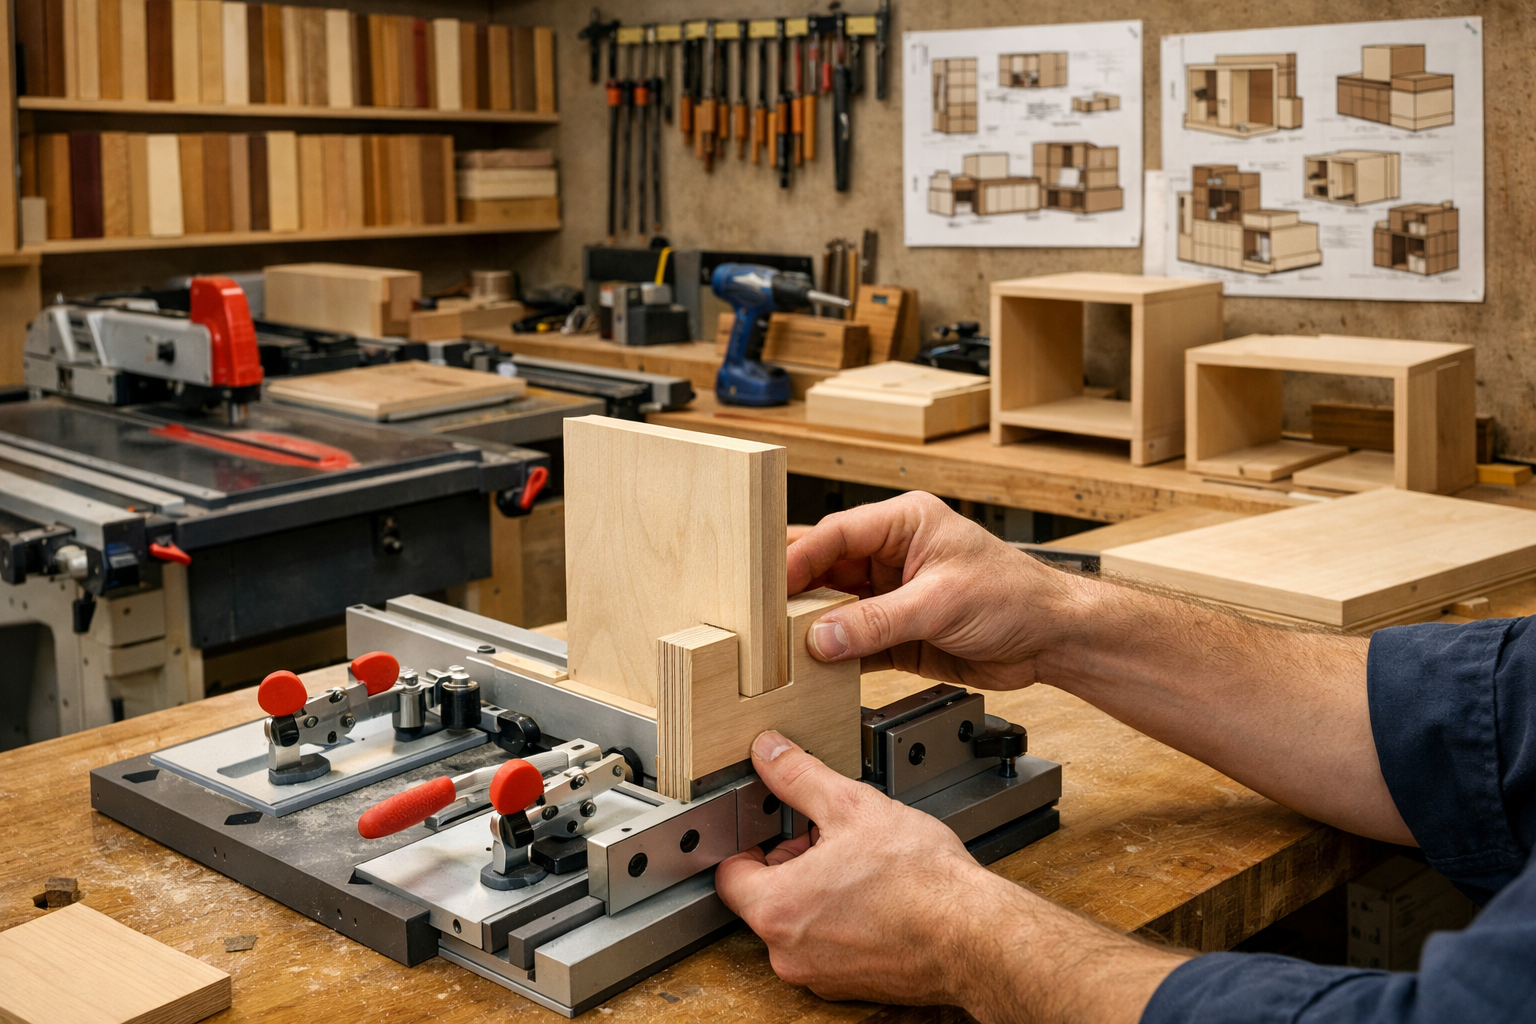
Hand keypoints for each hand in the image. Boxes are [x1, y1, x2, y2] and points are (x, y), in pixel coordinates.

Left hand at [715, 731, 1184, 1022]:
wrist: (975, 935)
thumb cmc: (920, 880)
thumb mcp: (852, 805)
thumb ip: (800, 777)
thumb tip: (769, 753)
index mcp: (775, 908)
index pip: (729, 873)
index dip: (751, 842)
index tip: (774, 826)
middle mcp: (787, 952)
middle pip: (766, 897)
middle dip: (793, 862)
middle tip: (830, 836)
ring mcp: (819, 975)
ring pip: (800, 922)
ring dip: (819, 890)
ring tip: (861, 862)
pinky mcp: (851, 987)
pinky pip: (829, 945)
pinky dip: (844, 919)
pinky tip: (877, 893)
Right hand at [787, 492, 1081, 689]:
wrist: (1053, 639)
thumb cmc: (1016, 596)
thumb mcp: (942, 603)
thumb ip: (879, 620)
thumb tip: (823, 636)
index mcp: (905, 524)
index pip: (837, 533)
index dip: (800, 557)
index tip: (769, 584)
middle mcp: (893, 555)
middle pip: (828, 568)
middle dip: (795, 590)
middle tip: (759, 614)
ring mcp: (893, 595)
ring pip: (836, 608)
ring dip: (811, 627)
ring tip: (777, 645)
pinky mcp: (898, 633)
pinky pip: (854, 642)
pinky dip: (834, 656)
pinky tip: (813, 667)